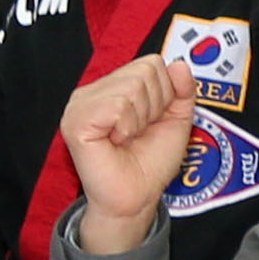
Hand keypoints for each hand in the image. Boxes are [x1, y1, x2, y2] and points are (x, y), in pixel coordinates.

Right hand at [58, 57, 198, 241]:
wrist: (137, 196)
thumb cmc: (150, 161)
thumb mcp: (176, 119)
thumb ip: (182, 90)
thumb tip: (179, 64)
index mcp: (112, 88)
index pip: (151, 63)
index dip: (165, 94)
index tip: (153, 121)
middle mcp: (92, 92)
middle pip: (144, 71)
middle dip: (155, 106)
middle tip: (138, 132)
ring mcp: (80, 105)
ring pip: (133, 86)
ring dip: (141, 119)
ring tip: (126, 138)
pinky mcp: (75, 121)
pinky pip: (118, 105)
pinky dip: (128, 126)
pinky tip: (116, 141)